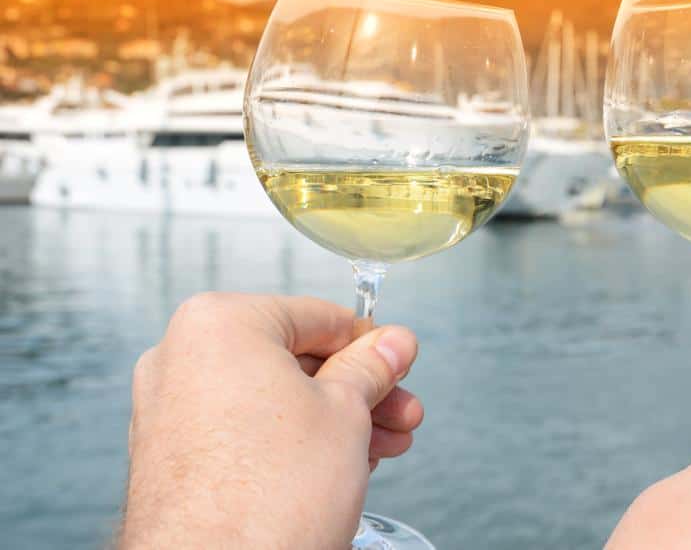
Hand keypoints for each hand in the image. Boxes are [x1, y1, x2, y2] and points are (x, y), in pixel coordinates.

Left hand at [121, 292, 422, 548]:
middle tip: (398, 409)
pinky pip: (244, 430)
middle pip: (294, 359)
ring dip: (333, 419)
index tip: (398, 359)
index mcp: (220, 323)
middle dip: (356, 390)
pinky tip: (338, 465)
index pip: (316, 316)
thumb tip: (392, 344)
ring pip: (272, 398)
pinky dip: (290, 441)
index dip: (369, 342)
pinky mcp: (170, 456)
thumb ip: (372, 367)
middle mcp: (182, 357)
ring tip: (380, 446)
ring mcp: (169, 409)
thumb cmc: (268, 497)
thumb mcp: (346, 412)